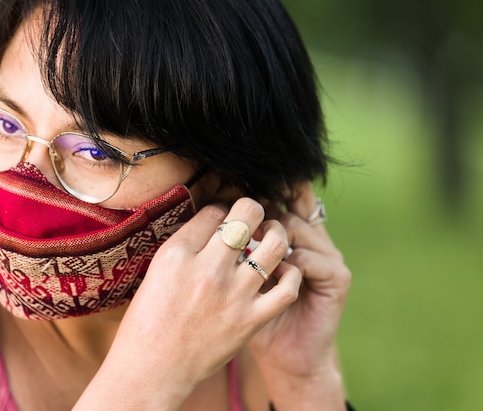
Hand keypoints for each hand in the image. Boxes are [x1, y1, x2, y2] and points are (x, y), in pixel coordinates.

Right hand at [86, 198, 301, 409]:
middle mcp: (208, 269)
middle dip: (254, 208)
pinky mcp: (250, 321)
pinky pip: (287, 288)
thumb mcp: (157, 270)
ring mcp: (233, 295)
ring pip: (275, 245)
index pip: (215, 210)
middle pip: (248, 214)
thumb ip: (186, 245)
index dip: (223, 210)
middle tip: (253, 217)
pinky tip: (282, 271)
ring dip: (277, 234)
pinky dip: (291, 274)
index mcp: (177, 253)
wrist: (152, 369)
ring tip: (271, 237)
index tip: (224, 219)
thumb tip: (216, 222)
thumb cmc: (149, 319)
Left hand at [249, 182, 350, 406]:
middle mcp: (313, 239)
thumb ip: (235, 245)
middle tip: (238, 222)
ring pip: (297, 229)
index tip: (232, 191)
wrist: (284, 353)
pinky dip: (287, 266)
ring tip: (248, 254)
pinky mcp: (337, 278)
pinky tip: (269, 277)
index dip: (262, 190)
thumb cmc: (254, 312)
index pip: (283, 197)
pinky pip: (309, 260)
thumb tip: (207, 214)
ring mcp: (328, 256)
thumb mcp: (241, 273)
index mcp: (292, 234)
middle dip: (262, 212)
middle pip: (290, 205)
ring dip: (270, 239)